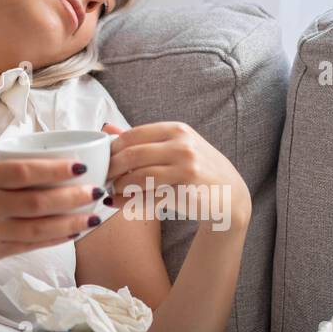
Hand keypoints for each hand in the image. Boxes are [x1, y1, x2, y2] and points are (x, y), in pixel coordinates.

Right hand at [0, 158, 105, 269]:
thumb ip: (4, 174)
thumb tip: (50, 167)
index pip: (23, 172)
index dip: (54, 169)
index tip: (80, 165)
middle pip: (37, 202)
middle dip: (72, 198)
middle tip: (96, 192)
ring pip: (38, 228)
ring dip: (70, 223)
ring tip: (92, 216)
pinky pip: (30, 245)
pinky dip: (54, 239)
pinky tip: (72, 233)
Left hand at [103, 121, 250, 230]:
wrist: (230, 196)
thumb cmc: (198, 172)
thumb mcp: (174, 149)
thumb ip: (142, 140)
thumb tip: (106, 128)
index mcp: (176, 130)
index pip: (132, 135)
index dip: (111, 149)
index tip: (102, 161)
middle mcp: (181, 144)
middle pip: (131, 154)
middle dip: (110, 168)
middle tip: (101, 178)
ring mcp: (186, 165)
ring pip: (138, 175)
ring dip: (118, 185)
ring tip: (111, 190)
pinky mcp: (186, 187)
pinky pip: (148, 194)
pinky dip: (127, 200)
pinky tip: (117, 203)